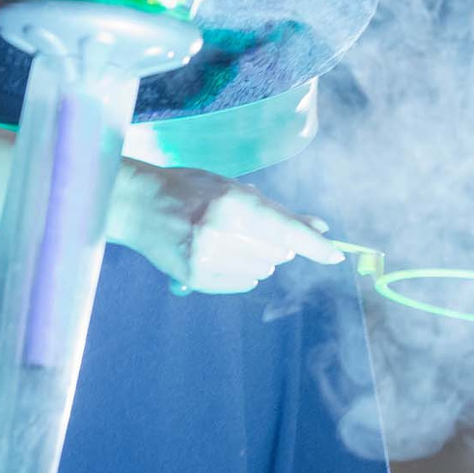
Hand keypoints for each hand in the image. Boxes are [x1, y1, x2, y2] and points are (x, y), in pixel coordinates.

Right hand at [112, 165, 344, 294]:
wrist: (138, 205)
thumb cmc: (190, 190)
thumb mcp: (234, 189)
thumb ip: (278, 211)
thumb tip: (319, 228)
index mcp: (232, 204)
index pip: (286, 230)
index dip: (314, 246)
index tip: (336, 256)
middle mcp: (220, 232)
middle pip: (278, 252)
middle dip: (276, 243)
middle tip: (249, 227)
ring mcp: (206, 257)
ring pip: (262, 269)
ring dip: (258, 257)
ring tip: (228, 238)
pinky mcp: (195, 276)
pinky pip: (241, 283)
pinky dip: (241, 272)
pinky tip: (222, 254)